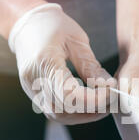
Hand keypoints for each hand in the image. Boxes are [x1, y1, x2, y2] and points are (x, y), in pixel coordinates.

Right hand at [9, 3, 114, 123]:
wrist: (26, 24)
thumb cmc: (53, 26)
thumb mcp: (77, 40)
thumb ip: (91, 66)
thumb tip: (108, 86)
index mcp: (45, 62)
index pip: (69, 94)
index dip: (93, 99)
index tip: (111, 91)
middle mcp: (34, 80)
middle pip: (65, 109)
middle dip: (92, 109)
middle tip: (112, 99)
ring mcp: (32, 90)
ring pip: (59, 115)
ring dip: (84, 115)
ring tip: (103, 104)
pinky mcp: (34, 94)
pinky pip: (55, 111)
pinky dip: (74, 112)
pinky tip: (89, 104)